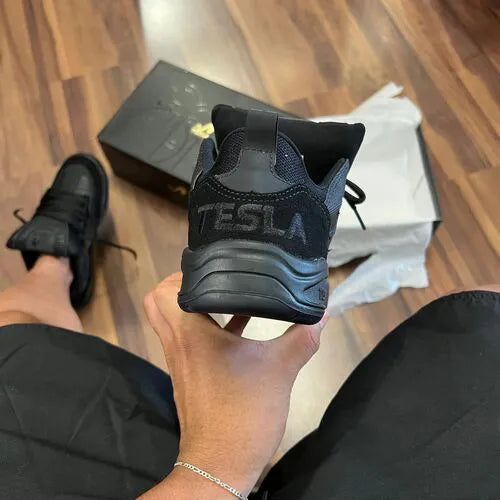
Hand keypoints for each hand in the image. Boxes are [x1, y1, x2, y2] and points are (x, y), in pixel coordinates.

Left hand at [141, 272, 327, 497]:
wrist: (221, 464)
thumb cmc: (243, 412)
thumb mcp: (280, 370)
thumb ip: (301, 338)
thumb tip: (322, 315)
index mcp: (190, 333)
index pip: (164, 289)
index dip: (183, 271)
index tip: (211, 260)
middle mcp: (178, 342)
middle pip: (158, 302)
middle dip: (181, 284)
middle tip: (213, 274)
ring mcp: (181, 360)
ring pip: (173, 321)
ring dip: (194, 304)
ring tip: (228, 290)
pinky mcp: (190, 375)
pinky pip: (191, 339)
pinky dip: (208, 327)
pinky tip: (240, 325)